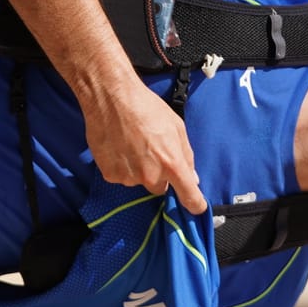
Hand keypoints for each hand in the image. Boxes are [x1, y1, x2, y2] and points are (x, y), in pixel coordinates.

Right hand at [81, 79, 206, 213]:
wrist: (112, 98)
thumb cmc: (146, 107)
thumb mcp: (176, 127)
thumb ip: (186, 156)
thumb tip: (193, 177)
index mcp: (172, 164)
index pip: (189, 196)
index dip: (195, 204)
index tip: (196, 207)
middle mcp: (151, 175)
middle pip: (160, 188)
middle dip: (158, 175)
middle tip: (150, 151)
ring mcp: (129, 177)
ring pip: (138, 181)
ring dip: (138, 169)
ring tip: (131, 144)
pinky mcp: (111, 175)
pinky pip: (121, 176)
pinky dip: (121, 166)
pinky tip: (119, 147)